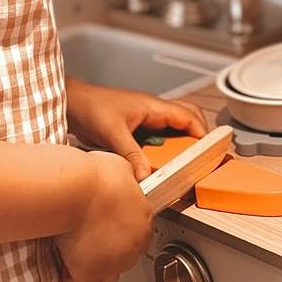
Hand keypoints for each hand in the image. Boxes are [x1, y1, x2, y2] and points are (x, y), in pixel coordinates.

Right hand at [56, 151, 151, 281]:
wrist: (75, 190)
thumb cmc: (93, 176)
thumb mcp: (121, 165)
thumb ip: (127, 177)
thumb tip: (126, 176)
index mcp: (142, 219)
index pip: (135, 234)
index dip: (116, 231)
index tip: (101, 226)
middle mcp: (132, 245)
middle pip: (122, 257)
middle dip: (105, 251)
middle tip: (85, 238)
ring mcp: (113, 263)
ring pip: (107, 278)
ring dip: (93, 270)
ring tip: (76, 256)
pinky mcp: (90, 274)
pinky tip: (64, 270)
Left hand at [66, 78, 205, 181]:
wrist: (71, 104)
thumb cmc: (90, 107)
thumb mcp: (112, 132)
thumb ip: (131, 154)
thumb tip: (145, 176)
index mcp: (153, 106)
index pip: (188, 116)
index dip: (202, 132)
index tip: (210, 150)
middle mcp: (153, 111)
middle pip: (188, 118)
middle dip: (199, 135)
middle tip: (204, 157)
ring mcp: (145, 119)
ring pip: (174, 129)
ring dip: (182, 143)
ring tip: (187, 164)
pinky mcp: (137, 129)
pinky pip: (159, 138)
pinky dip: (166, 150)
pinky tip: (162, 165)